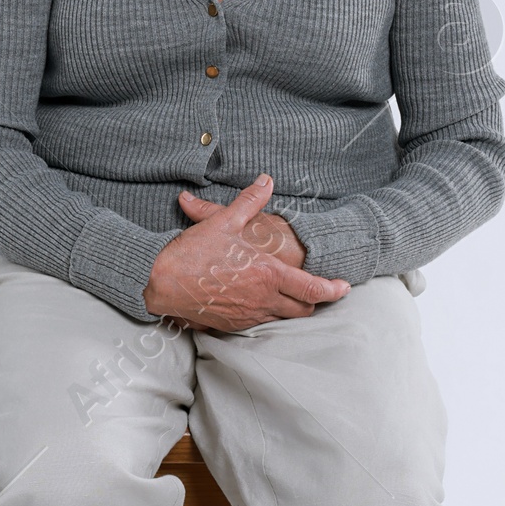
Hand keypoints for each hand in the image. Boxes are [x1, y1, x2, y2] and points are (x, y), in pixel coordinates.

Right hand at [143, 174, 349, 330]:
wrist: (160, 282)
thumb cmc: (193, 252)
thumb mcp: (224, 222)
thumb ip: (250, 201)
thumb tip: (266, 180)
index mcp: (268, 275)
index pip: (313, 289)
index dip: (333, 290)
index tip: (344, 287)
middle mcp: (262, 300)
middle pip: (303, 310)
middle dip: (314, 301)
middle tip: (316, 290)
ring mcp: (247, 316)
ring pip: (282, 319)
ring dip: (290, 309)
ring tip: (289, 295)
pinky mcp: (231, 325)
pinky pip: (258, 324)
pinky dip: (266, 314)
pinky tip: (258, 301)